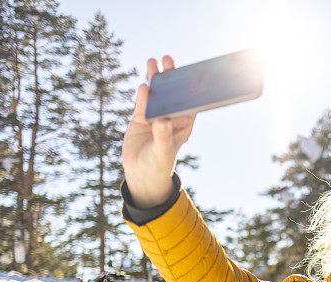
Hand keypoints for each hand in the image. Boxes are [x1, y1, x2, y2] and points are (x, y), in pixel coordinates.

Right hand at [121, 55, 195, 207]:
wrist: (142, 173)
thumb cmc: (159, 164)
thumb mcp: (163, 151)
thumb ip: (163, 136)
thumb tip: (162, 120)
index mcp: (184, 124)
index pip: (189, 102)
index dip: (190, 87)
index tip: (190, 72)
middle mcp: (171, 117)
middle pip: (172, 93)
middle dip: (171, 76)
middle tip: (169, 59)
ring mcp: (156, 116)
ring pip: (156, 94)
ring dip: (155, 79)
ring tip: (153, 61)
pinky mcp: (141, 118)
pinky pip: (142, 103)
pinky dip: (142, 94)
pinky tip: (143, 83)